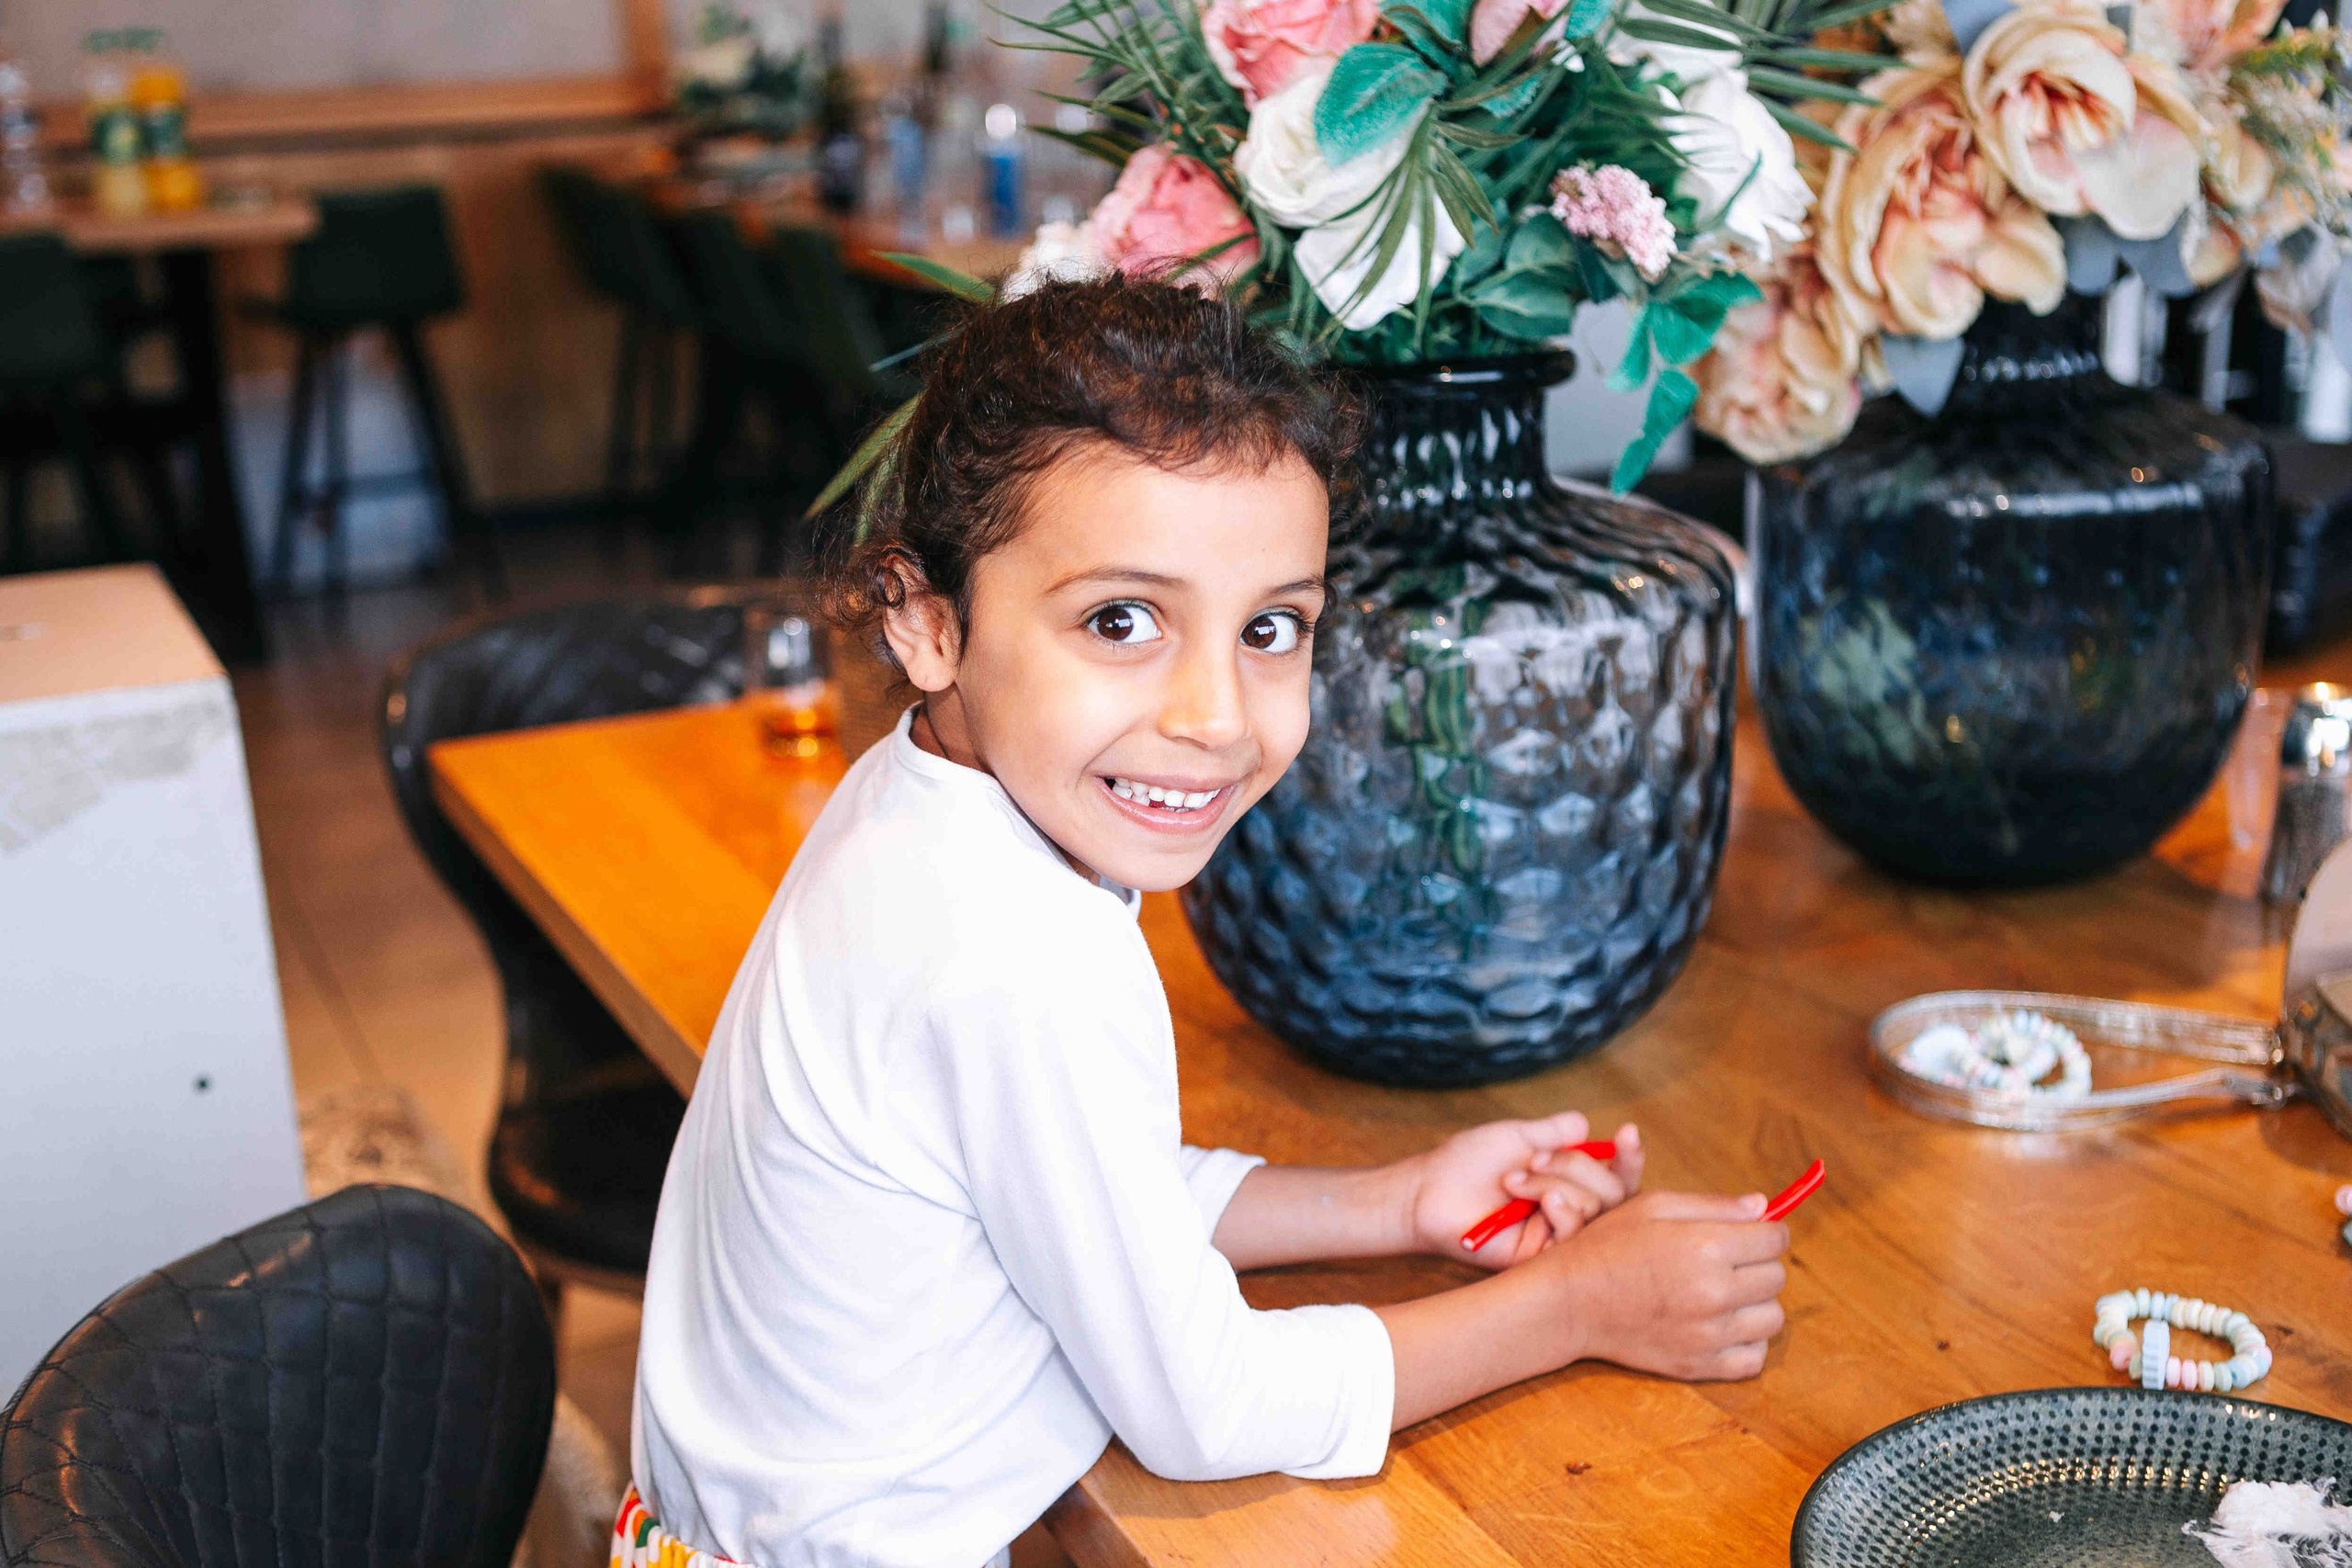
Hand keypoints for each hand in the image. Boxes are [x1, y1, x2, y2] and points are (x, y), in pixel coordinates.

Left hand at [1403, 1112, 1643, 1268]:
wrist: (1431, 1191)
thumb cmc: (1468, 1162)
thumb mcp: (1517, 1138)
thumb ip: (1555, 1133)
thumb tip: (1586, 1125)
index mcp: (1568, 1181)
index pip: (1616, 1175)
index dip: (1629, 1157)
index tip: (1628, 1132)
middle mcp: (1570, 1209)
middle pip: (1614, 1192)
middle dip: (1576, 1167)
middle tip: (1533, 1159)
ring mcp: (1558, 1235)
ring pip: (1595, 1209)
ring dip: (1555, 1185)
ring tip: (1513, 1181)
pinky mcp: (1543, 1259)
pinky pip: (1575, 1236)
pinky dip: (1564, 1212)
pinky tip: (1543, 1202)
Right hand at [1542, 1190, 1788, 1380]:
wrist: (1570, 1302)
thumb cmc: (1608, 1246)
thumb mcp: (1655, 1206)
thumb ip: (1714, 1205)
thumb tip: (1765, 1207)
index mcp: (1706, 1246)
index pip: (1776, 1239)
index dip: (1767, 1231)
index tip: (1750, 1233)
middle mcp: (1715, 1292)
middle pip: (1776, 1277)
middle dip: (1758, 1263)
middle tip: (1727, 1261)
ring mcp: (1709, 1334)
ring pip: (1771, 1318)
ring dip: (1755, 1303)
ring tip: (1723, 1293)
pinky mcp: (1700, 1365)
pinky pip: (1754, 1357)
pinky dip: (1746, 1342)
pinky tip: (1719, 1324)